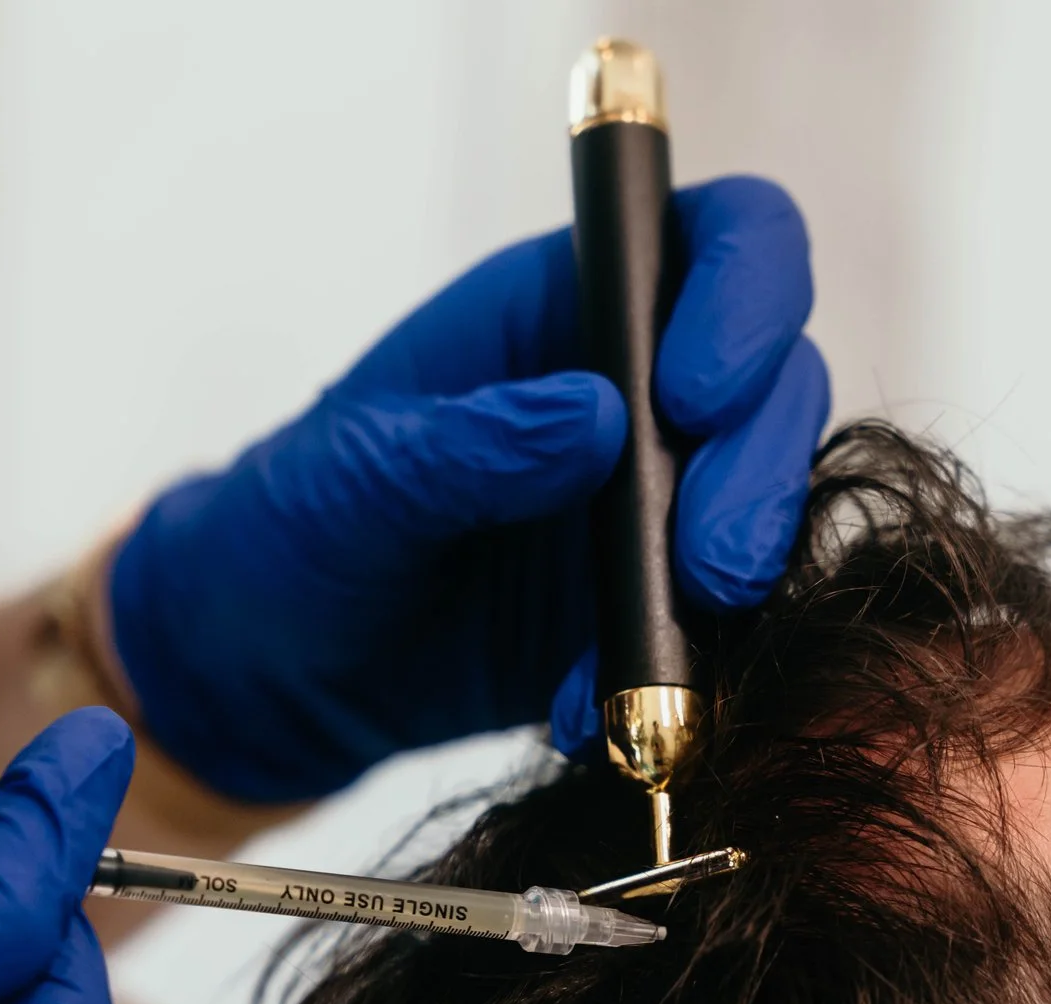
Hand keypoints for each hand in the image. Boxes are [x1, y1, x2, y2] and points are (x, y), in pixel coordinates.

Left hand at [108, 174, 830, 802]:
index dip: (744, 296)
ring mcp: (659, 505)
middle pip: (779, 384)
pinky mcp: (656, 612)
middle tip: (709, 572)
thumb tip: (590, 417)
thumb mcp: (346, 477)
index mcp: (567, 303)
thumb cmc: (292, 528)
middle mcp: (639, 391)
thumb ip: (461, 446)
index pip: (724, 240)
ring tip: (645, 669)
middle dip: (758, 477)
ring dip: (733, 590)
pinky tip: (592, 717)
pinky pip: (717, 635)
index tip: (691, 396)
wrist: (270, 672)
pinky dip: (676, 679)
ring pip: (768, 513)